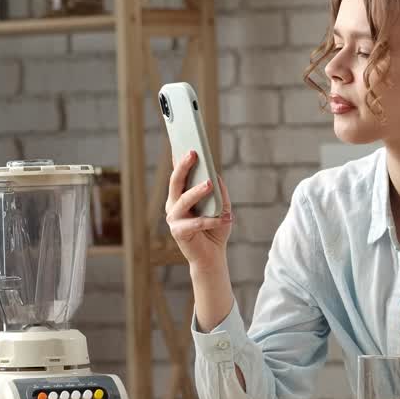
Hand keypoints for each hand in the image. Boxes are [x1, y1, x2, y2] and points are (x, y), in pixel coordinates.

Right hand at [164, 151, 233, 271]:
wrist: (211, 257)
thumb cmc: (215, 229)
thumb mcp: (221, 205)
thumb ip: (218, 190)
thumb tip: (214, 174)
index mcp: (180, 196)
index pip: (179, 173)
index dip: (178, 157)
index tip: (183, 141)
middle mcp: (173, 205)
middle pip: (176, 182)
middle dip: (183, 166)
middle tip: (193, 152)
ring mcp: (174, 219)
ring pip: (184, 200)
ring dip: (196, 192)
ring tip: (209, 184)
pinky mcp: (179, 233)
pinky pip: (196, 223)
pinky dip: (212, 220)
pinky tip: (226, 218)